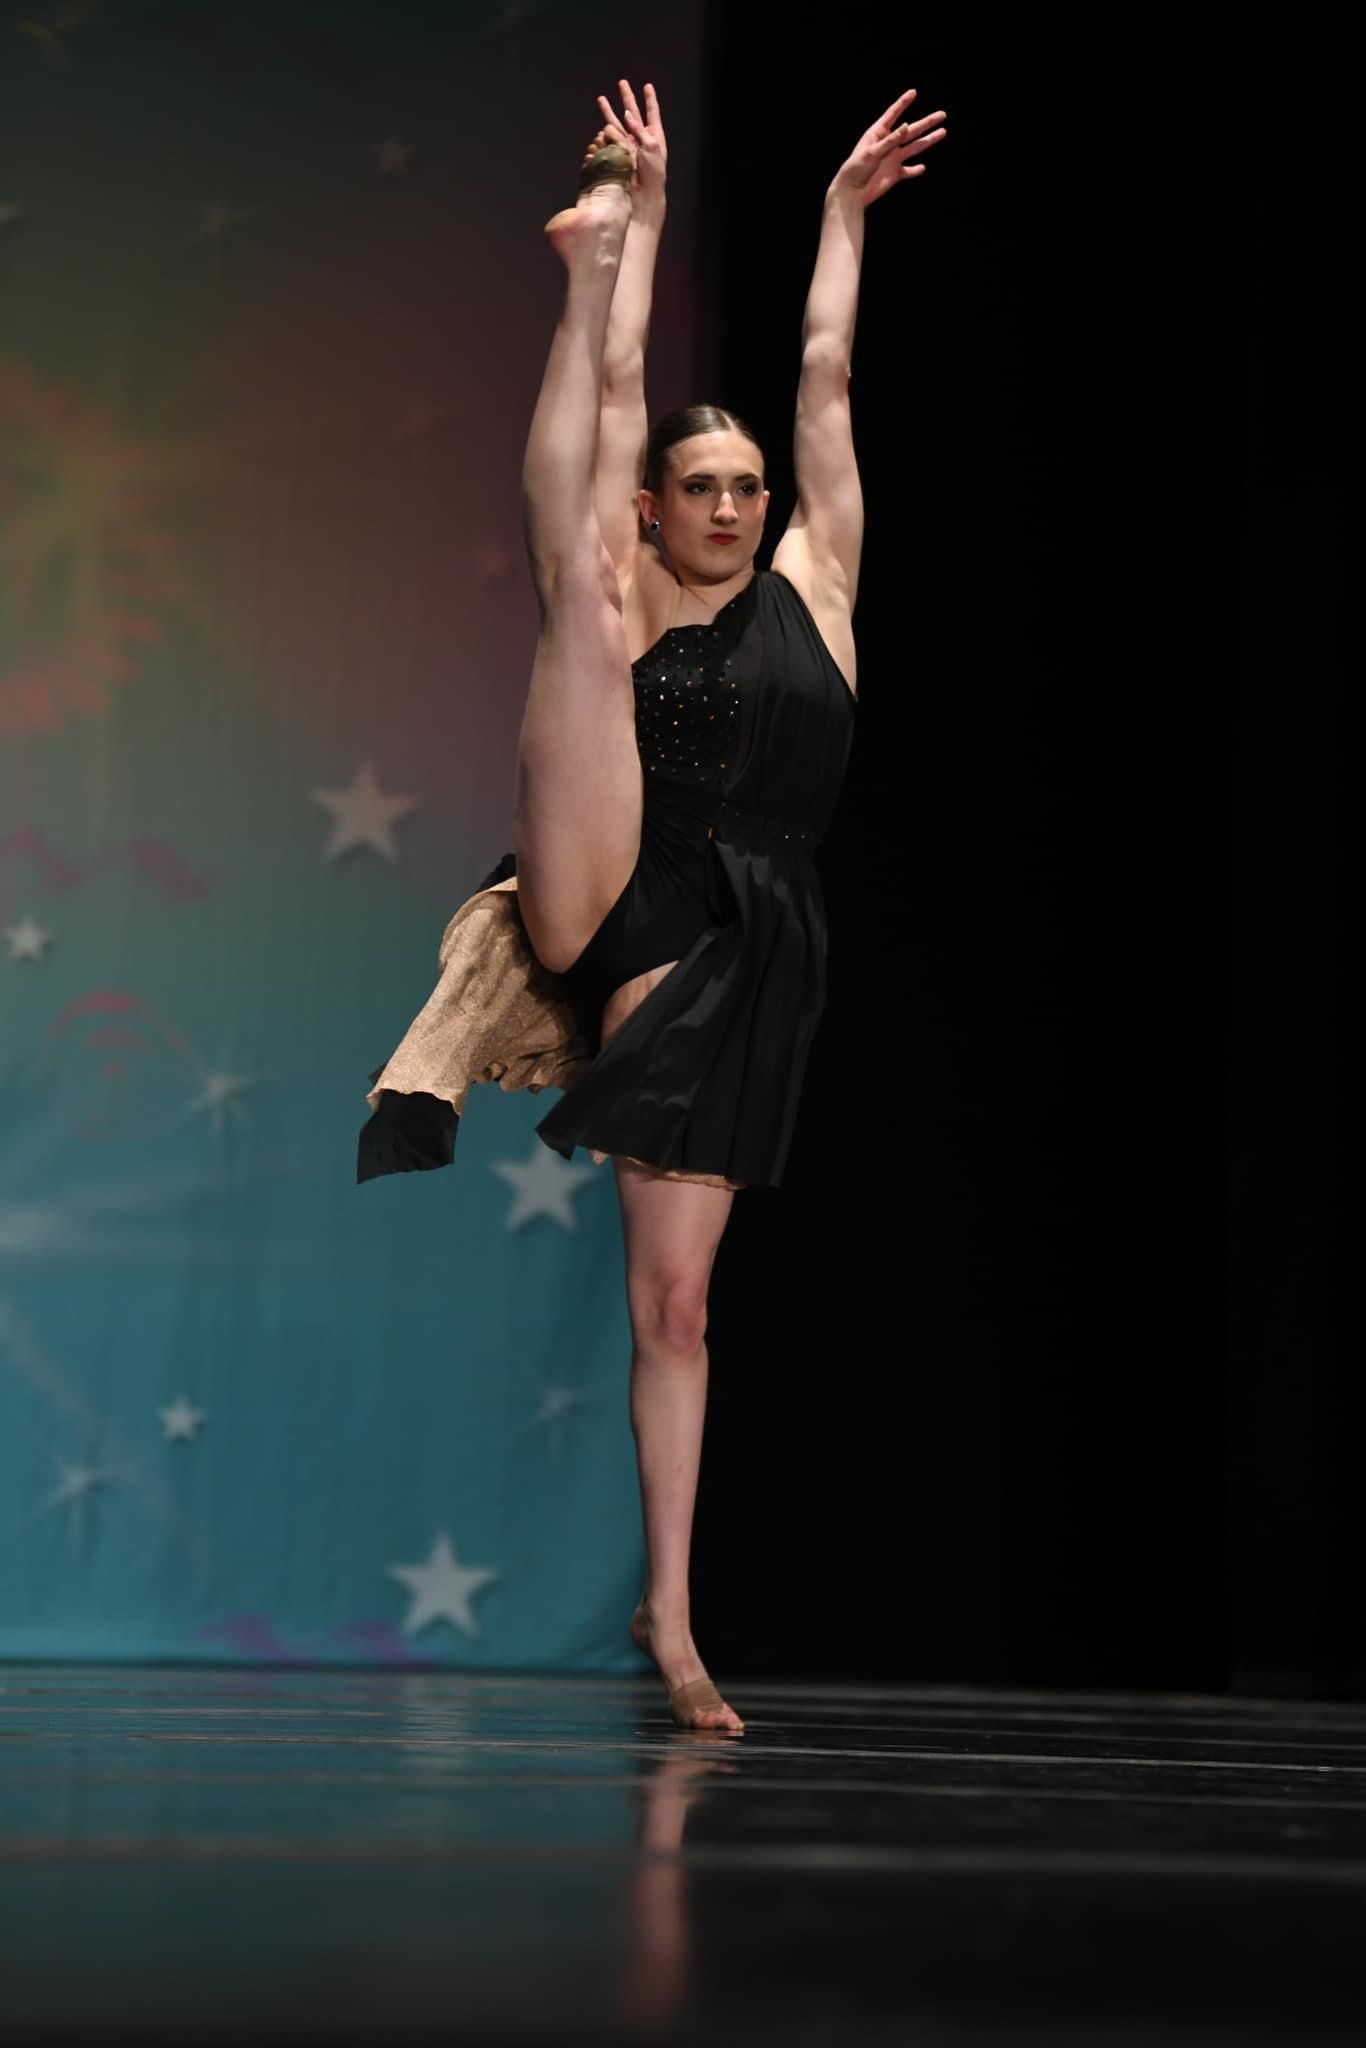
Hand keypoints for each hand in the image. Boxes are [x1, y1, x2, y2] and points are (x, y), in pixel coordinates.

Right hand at [594, 78, 666, 205]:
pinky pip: (609, 139)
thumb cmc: (654, 172)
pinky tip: (600, 126)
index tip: (648, 86)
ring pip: (617, 122)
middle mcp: (640, 137)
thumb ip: (639, 129)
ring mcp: (628, 144)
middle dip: (627, 98)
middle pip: (632, 112)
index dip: (650, 99)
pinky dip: (604, 132)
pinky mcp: (618, 153)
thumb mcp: (651, 147)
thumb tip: (627, 115)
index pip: (652, 112)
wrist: (644, 193)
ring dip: (608, 110)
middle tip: (622, 83)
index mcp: (654, 134)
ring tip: (601, 98)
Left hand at [831, 89, 946, 207]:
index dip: (903, 103)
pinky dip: (915, 170)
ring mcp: (893, 158)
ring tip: (943, 132)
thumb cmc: (857, 168)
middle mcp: (889, 144)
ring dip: (928, 140)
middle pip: (911, 130)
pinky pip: (908, 170)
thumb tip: (907, 125)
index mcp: (879, 133)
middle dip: (927, 122)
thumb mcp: (873, 152)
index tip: (913, 92)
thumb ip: (891, 140)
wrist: (852, 192)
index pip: (893, 114)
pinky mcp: (895, 174)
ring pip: (914, 147)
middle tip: (942, 114)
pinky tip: (922, 167)